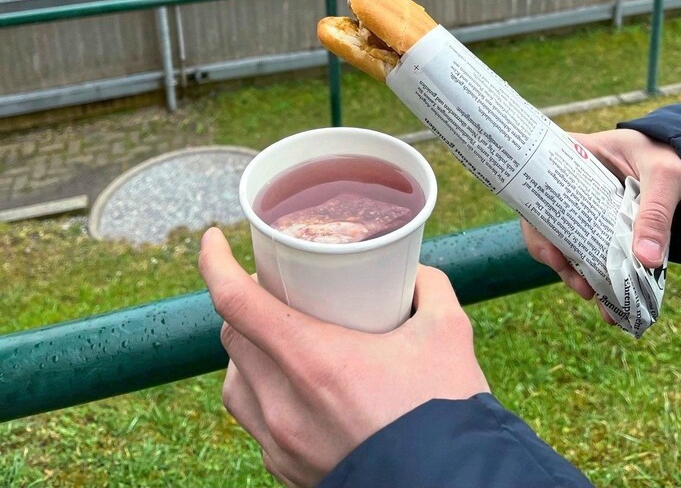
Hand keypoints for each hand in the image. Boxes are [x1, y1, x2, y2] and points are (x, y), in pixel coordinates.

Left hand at [198, 228, 489, 487]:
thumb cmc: (446, 414)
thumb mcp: (446, 333)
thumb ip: (428, 288)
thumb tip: (413, 272)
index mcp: (313, 361)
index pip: (236, 302)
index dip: (214, 263)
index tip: (211, 239)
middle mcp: (284, 406)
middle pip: (231, 339)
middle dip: (242, 304)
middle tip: (276, 287)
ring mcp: (281, 446)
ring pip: (234, 385)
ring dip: (247, 353)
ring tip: (280, 338)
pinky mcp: (288, 473)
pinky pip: (256, 425)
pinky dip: (264, 397)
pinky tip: (297, 390)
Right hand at [521, 128, 680, 311]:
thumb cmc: (667, 153)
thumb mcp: (664, 175)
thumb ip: (657, 212)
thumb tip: (646, 260)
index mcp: (572, 155)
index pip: (536, 184)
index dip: (535, 221)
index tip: (552, 253)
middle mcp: (568, 181)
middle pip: (544, 220)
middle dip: (555, 257)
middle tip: (579, 284)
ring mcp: (581, 205)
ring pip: (563, 241)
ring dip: (573, 273)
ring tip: (594, 297)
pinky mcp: (598, 225)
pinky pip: (587, 251)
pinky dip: (593, 274)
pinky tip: (607, 297)